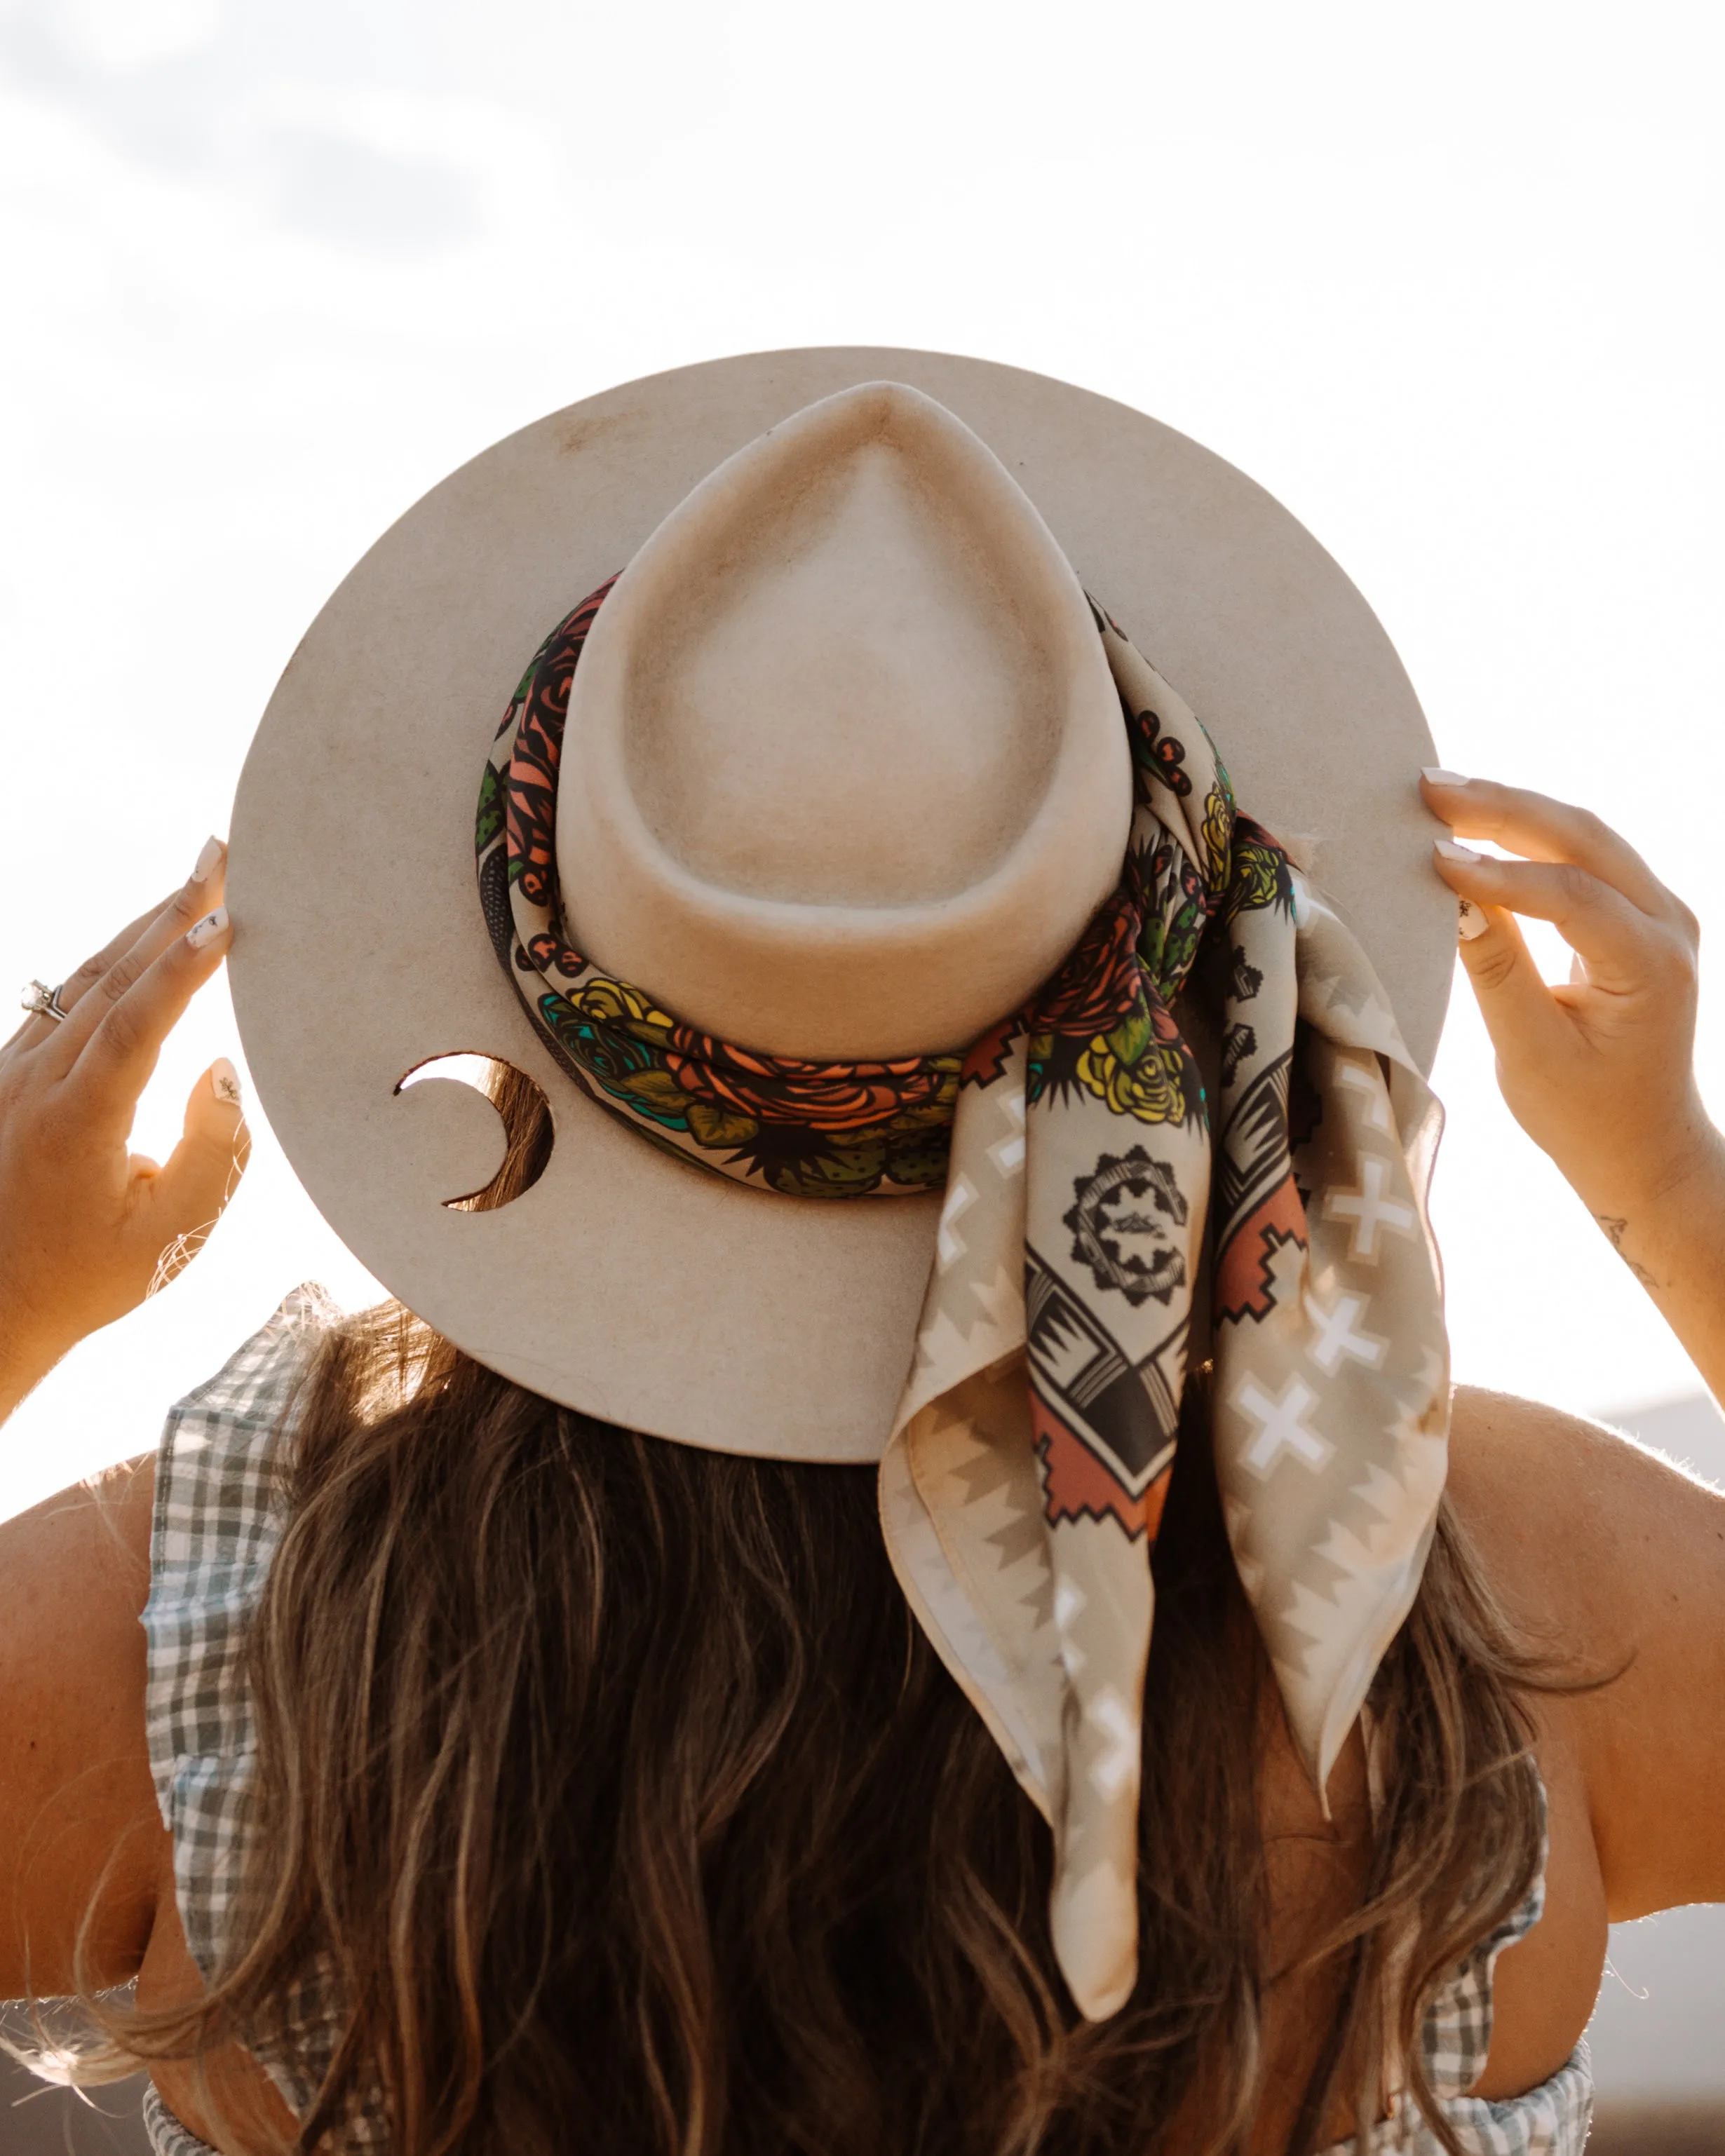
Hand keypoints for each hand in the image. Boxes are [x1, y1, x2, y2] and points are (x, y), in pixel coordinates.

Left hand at [0, 841, 249, 1418]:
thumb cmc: (88, 1279)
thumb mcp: (171, 1237)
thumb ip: (211, 1153)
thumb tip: (222, 1069)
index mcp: (76, 1122)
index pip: (138, 1022)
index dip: (186, 968)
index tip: (231, 921)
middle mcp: (33, 1084)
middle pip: (108, 977)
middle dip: (170, 912)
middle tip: (220, 854)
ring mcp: (11, 1075)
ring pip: (80, 980)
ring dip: (140, 927)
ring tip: (192, 881)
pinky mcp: (6, 1078)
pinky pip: (59, 1001)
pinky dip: (109, 962)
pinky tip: (139, 942)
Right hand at [1419, 771, 1724, 1400]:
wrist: (1642, 1145)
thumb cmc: (1585, 1115)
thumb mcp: (1530, 1053)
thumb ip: (1497, 969)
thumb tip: (1453, 895)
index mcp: (1652, 967)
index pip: (1569, 896)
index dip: (1496, 873)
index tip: (1429, 859)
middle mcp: (1671, 926)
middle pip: (1586, 840)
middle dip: (1505, 808)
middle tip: (1430, 789)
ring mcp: (1663, 914)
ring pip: (1588, 836)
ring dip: (1516, 810)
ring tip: (1444, 793)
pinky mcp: (1641, 914)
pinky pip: (1588, 855)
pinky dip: (1532, 834)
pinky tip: (1481, 822)